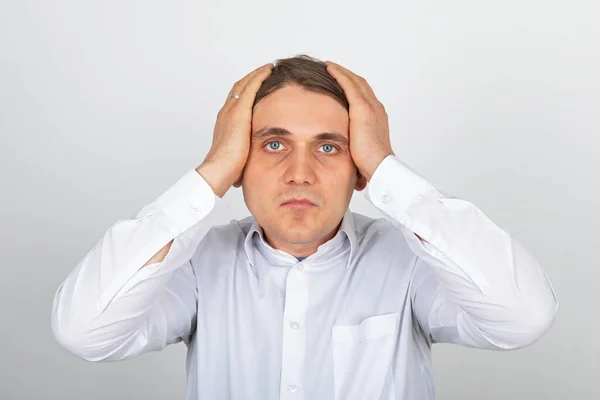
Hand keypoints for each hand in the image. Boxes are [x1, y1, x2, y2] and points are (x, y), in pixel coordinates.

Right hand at [197, 63, 273, 196]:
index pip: (236, 101)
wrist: (219, 169)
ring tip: (268, 67)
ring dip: (256, 74)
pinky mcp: (239, 111)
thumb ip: (244, 155)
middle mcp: (226, 113)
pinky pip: (250, 86)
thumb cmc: (227, 169)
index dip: (246, 91)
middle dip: (251, 78)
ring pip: (244, 84)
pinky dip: (259, 76)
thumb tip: (247, 167)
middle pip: (239, 88)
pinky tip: (269, 70)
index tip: (256, 85)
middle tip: (264, 71)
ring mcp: (231, 110)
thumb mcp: (239, 158)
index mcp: (225, 123)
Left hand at [324, 61, 393, 181]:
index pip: (364, 96)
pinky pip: (348, 84)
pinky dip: (339, 74)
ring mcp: (370, 106)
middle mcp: (376, 108)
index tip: (342, 82)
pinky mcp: (362, 107)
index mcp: (376, 117)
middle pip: (360, 84)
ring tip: (329, 66)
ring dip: (342, 71)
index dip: (353, 86)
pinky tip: (329, 69)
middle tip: (333, 68)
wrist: (379, 165)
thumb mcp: (361, 149)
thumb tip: (345, 149)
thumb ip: (354, 142)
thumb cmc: (371, 163)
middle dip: (347, 75)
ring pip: (355, 80)